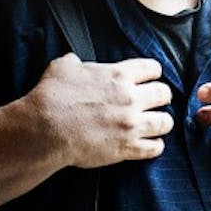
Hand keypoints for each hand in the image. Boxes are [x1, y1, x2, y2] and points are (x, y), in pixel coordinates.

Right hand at [23, 54, 173, 168]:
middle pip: (164, 94)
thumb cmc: (52, 97)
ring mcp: (131, 124)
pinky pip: (155, 148)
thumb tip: (74, 62)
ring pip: (166, 122)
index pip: (153, 68)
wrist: (45, 129)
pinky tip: (149, 144)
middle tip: (153, 102)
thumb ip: (75, 62)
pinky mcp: (127, 148)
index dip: (152, 73)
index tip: (148, 79)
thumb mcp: (63, 67)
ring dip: (161, 122)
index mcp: (119, 75)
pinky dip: (154, 146)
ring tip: (155, 124)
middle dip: (161, 97)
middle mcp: (131, 98)